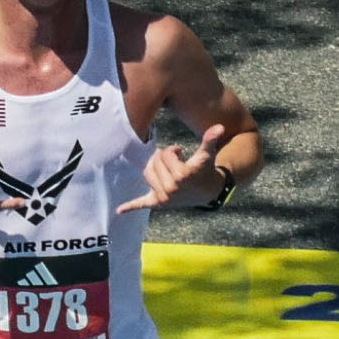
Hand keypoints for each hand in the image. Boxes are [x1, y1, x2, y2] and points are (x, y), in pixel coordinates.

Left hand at [120, 123, 235, 214]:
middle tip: (174, 159)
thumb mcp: (207, 154)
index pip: (165, 155)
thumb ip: (210, 140)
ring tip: (166, 168)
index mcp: (181, 175)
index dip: (172, 150)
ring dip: (154, 167)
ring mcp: (164, 197)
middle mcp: (171, 188)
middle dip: (163, 157)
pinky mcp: (159, 204)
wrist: (208, 192)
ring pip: (147, 174)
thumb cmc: (205, 169)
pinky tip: (119, 210)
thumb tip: (219, 127)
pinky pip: (142, 204)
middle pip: (154, 162)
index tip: (180, 152)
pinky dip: (130, 207)